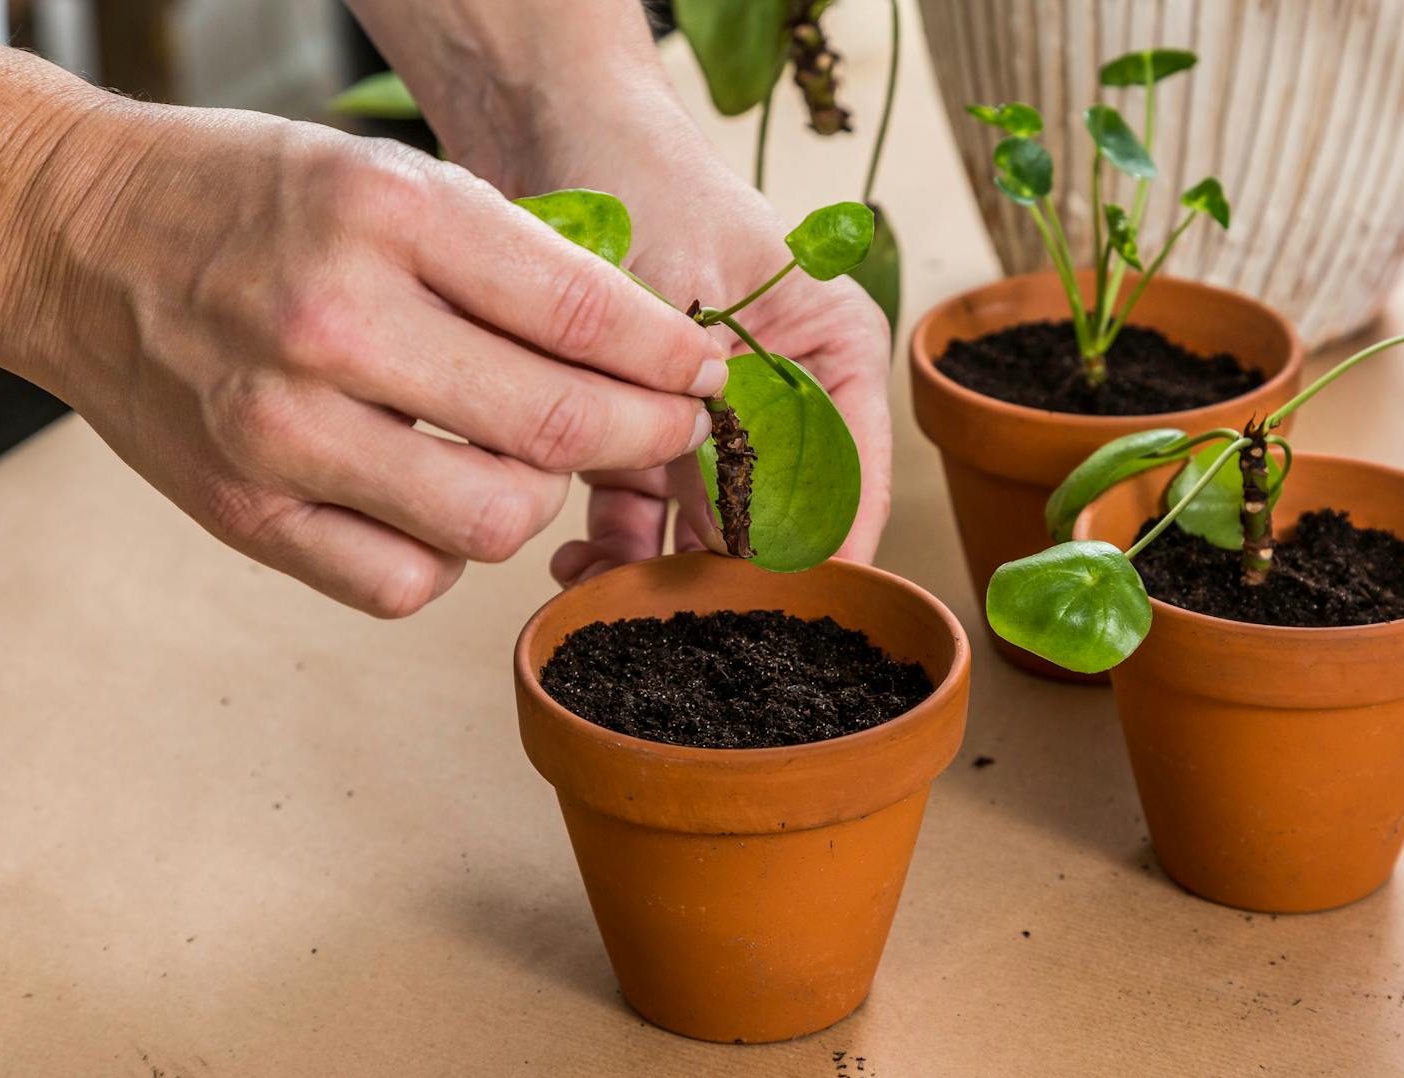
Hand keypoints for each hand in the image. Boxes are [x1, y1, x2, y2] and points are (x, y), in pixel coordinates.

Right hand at [9, 101, 727, 614]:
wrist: (76, 238)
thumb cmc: (252, 202)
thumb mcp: (391, 181)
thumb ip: (512, 262)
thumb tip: (644, 350)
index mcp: (385, 217)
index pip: (582, 312)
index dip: (670, 357)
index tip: (701, 373)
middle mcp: (332, 324)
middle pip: (553, 429)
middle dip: (644, 435)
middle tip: (664, 426)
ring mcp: (282, 430)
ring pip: (493, 521)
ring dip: (539, 498)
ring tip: (527, 456)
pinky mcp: (246, 514)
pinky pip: (406, 583)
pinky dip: (447, 556)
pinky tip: (436, 501)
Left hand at [550, 182, 892, 584]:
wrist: (551, 130)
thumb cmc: (650, 183)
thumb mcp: (699, 302)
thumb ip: (724, 412)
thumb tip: (739, 534)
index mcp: (834, 358)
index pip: (852, 486)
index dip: (822, 560)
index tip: (783, 621)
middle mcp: (780, 396)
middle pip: (774, 519)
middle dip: (726, 575)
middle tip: (679, 621)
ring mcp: (706, 417)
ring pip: (699, 528)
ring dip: (658, 569)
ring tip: (610, 596)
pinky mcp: (635, 424)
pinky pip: (634, 510)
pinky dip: (608, 544)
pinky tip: (574, 565)